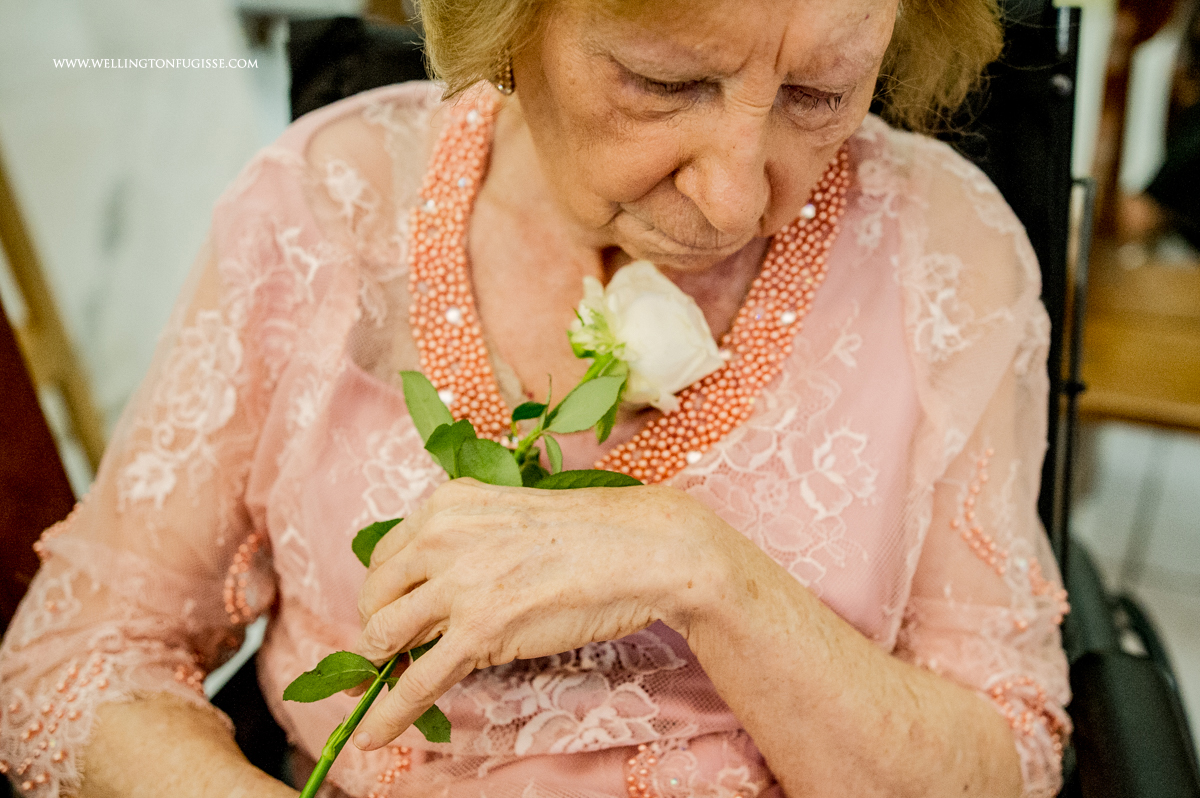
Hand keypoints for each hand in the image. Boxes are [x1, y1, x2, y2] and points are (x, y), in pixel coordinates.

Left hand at [349, 477, 726, 748]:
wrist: (641, 549)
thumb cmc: (592, 534)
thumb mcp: (510, 518)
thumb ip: (469, 541)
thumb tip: (441, 588)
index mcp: (448, 504)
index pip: (387, 557)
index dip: (386, 594)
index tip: (392, 616)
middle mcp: (441, 536)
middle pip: (376, 596)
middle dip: (378, 630)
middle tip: (394, 653)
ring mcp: (459, 583)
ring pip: (383, 636)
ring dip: (380, 666)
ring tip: (389, 684)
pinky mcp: (480, 629)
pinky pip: (417, 681)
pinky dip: (388, 715)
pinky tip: (372, 737)